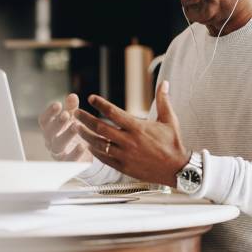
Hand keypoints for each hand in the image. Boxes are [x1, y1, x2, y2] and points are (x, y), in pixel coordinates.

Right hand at [38, 93, 91, 161]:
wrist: (84, 153)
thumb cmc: (75, 133)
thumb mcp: (74, 118)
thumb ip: (72, 108)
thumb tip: (72, 96)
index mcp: (51, 128)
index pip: (44, 120)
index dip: (49, 113)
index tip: (58, 104)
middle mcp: (51, 141)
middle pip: (49, 132)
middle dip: (57, 123)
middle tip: (66, 114)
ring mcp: (59, 153)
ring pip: (57, 145)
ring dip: (66, 135)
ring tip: (76, 126)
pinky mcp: (68, 163)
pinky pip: (69, 160)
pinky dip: (75, 153)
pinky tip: (82, 146)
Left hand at [74, 81, 188, 186]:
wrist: (177, 168)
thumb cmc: (173, 143)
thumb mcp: (170, 119)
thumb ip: (163, 100)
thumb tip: (165, 83)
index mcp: (138, 128)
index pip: (113, 113)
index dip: (100, 104)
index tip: (91, 98)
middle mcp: (129, 141)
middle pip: (100, 128)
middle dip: (85, 119)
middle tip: (75, 113)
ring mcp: (125, 155)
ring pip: (99, 144)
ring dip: (85, 135)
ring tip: (76, 128)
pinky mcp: (124, 167)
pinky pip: (104, 159)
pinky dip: (94, 151)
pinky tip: (88, 146)